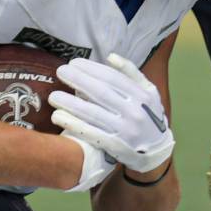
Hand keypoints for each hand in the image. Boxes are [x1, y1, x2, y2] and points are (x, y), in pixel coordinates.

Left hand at [50, 53, 173, 174]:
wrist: (157, 153)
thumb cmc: (149, 116)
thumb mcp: (150, 92)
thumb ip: (132, 73)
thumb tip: (110, 57)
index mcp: (142, 96)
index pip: (113, 78)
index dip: (91, 69)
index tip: (74, 62)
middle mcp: (134, 112)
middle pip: (101, 93)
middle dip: (78, 80)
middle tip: (60, 71)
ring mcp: (125, 131)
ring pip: (93, 114)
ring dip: (71, 103)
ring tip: (53, 96)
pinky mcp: (115, 147)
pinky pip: (91, 134)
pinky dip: (74, 125)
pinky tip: (58, 117)